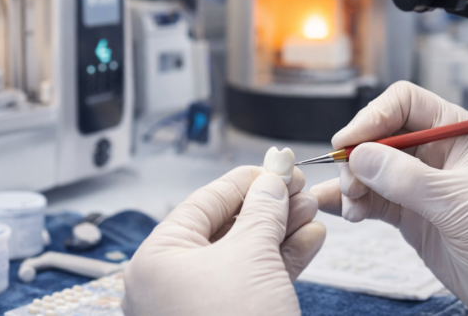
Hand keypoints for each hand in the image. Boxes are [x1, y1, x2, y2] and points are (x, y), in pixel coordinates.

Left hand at [122, 166, 325, 315]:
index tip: (273, 166)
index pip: (201, 203)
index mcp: (155, 261)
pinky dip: (281, 261)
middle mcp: (169, 283)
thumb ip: (263, 210)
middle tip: (298, 186)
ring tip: (311, 209)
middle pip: (224, 228)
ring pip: (242, 256)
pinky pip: (252, 282)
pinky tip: (310, 239)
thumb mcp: (251, 256)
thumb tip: (272, 178)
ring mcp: (196, 307)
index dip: (242, 181)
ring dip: (280, 230)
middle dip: (268, 206)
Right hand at [311, 82, 467, 315]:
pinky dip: (351, 202)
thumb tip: (361, 155)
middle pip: (379, 136)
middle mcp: (436, 152)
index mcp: (458, 133)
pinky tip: (339, 211)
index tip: (350, 141)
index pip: (405, 104)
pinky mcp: (409, 213)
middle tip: (350, 184)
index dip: (373, 117)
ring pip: (370, 169)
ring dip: (352, 183)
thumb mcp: (460, 203)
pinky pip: (371, 198)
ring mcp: (420, 184)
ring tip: (352, 207)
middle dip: (358, 157)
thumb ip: (407, 178)